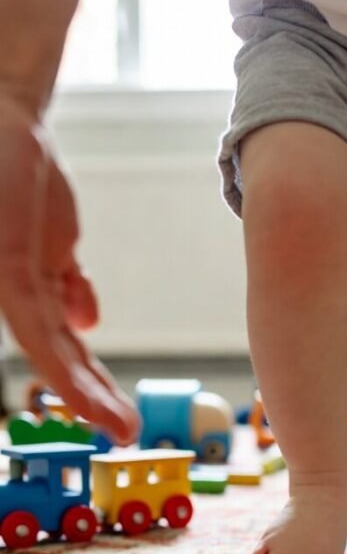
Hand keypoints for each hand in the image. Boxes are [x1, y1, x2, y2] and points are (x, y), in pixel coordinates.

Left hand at [0, 92, 138, 443]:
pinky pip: (38, 333)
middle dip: (93, 400)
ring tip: (122, 427)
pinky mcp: (5, 274)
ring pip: (50, 356)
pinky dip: (67, 371)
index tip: (116, 412)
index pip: (61, 350)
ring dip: (88, 397)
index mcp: (28, 295)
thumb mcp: (55, 241)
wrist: (3, 120)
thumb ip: (68, 285)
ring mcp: (6, 288)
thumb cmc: (22, 174)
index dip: (87, 385)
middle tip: (127, 433)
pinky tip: (90, 399)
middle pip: (57, 360)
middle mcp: (13, 299)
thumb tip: (88, 324)